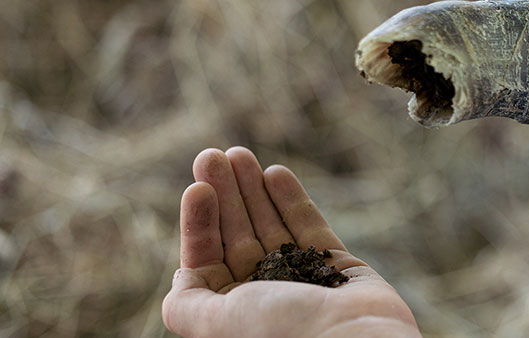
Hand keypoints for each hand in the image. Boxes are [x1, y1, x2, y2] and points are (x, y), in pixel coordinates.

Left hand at [163, 147, 420, 336]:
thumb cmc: (281, 332)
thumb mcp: (215, 321)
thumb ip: (187, 303)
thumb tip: (183, 277)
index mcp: (231, 312)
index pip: (206, 257)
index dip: (199, 220)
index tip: (198, 187)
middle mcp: (264, 294)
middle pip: (237, 234)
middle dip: (225, 195)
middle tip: (215, 155)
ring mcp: (300, 277)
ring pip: (271, 224)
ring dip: (253, 190)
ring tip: (240, 154)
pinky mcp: (335, 264)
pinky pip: (308, 226)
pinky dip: (291, 200)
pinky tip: (275, 174)